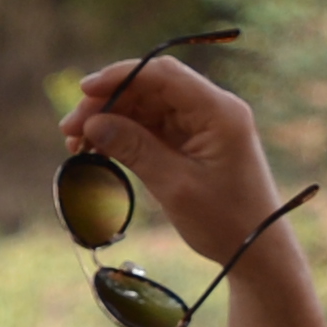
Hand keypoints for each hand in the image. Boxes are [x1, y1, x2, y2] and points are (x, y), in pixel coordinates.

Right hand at [67, 49, 280, 265]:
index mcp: (218, 111)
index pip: (163, 74)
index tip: (84, 91)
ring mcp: (201, 125)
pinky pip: (151, 127)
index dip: (120, 76)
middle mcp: (211, 110)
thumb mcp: (176, 186)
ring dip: (111, 120)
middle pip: (150, 88)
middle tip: (70, 129)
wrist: (256, 251)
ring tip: (77, 144)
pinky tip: (97, 149)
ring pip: (146, 107)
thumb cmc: (225, 221)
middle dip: (108, 103)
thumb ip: (135, 149)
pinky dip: (124, 135)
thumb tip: (93, 124)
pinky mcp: (192, 142)